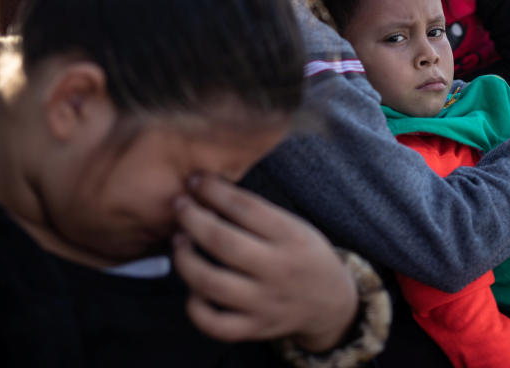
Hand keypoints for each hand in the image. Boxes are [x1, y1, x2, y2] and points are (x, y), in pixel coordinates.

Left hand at [172, 174, 356, 351]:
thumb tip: (209, 190)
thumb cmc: (304, 254)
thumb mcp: (295, 224)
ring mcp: (265, 303)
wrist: (331, 303)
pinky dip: (195, 307)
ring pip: (211, 284)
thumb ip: (257, 212)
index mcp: (291, 237)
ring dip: (185, 259)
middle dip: (192, 219)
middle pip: (223, 243)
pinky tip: (193, 288)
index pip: (245, 207)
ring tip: (178, 241)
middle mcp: (278, 270)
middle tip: (179, 206)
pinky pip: (215, 324)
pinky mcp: (254, 328)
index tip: (195, 180)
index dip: (213, 190)